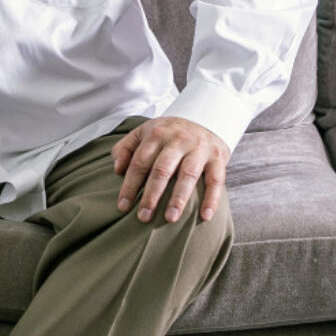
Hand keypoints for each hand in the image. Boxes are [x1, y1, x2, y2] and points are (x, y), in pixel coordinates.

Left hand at [111, 116, 229, 223]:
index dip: (130, 185)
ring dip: (178, 198)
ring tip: (170, 219)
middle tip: (143, 217)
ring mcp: (199, 148)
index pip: (140, 162)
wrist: (206, 116)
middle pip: (162, 169)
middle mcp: (178, 140)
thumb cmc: (169, 133)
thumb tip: (117, 170)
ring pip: (188, 175)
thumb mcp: (144, 132)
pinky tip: (205, 217)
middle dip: (151, 195)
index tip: (123, 207)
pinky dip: (211, 198)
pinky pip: (216, 180)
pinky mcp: (218, 157)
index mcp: (156, 134)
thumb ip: (126, 148)